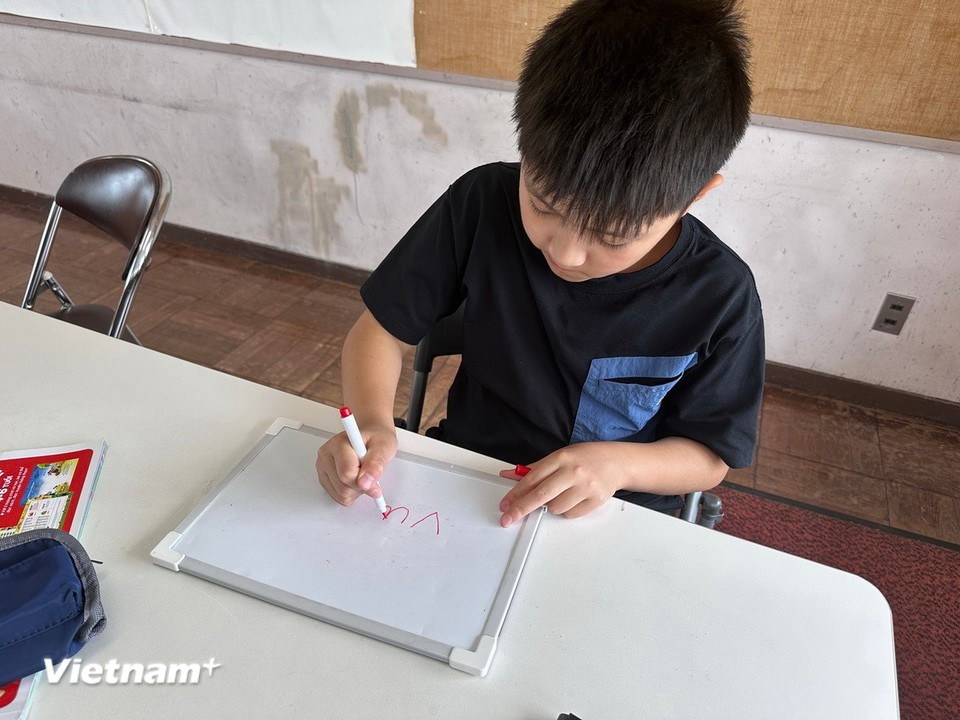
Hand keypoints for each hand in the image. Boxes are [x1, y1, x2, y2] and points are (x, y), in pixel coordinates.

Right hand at [316, 423, 397, 505]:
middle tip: (370, 474)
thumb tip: (366, 483)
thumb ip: (375, 465)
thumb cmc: (376, 438)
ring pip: (340, 495)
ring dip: (356, 491)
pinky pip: (338, 497)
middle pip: (343, 487)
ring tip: (363, 474)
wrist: (371, 435)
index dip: (365, 482)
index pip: (347, 473)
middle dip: (361, 486)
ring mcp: (323, 467)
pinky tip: (356, 480)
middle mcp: (326, 455)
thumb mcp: (383, 447)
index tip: (376, 484)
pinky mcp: (324, 478)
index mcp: (338, 444)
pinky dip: (351, 494)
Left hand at [497, 444, 621, 525]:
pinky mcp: (596, 500)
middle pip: (541, 495)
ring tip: (562, 493)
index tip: (505, 504)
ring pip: (555, 507)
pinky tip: (574, 498)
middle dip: (521, 508)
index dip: (516, 493)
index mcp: (561, 457)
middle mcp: (573, 471)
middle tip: (508, 518)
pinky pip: (570, 514)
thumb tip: (510, 475)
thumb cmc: (586, 458)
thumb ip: (535, 468)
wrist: (618, 462)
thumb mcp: (560, 456)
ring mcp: (586, 487)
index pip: (532, 478)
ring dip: (551, 506)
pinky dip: (567, 510)